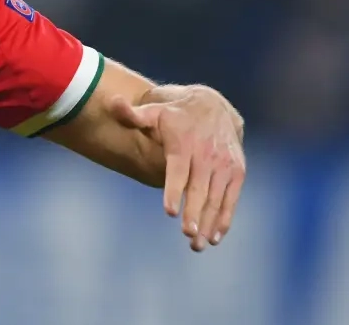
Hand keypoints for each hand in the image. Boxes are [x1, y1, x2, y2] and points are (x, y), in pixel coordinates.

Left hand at [111, 86, 245, 251]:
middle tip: (187, 234)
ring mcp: (224, 164)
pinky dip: (225, 217)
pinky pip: (232, 197)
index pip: (177, 169)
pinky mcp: (237, 171)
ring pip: (216, 198)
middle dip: (194, 213)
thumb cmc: (174, 114)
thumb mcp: (153, 111)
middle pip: (199, 188)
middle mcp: (207, 154)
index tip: (168, 210)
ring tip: (197, 244)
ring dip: (209, 222)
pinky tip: (216, 237)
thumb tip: (111, 103)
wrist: (212, 106)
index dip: (173, 189)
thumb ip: (132, 114)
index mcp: (183, 143)